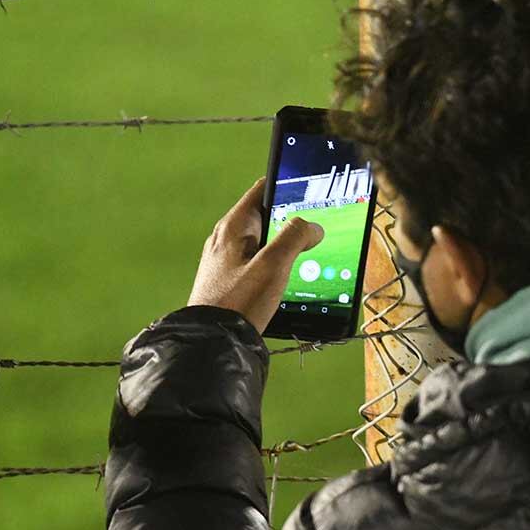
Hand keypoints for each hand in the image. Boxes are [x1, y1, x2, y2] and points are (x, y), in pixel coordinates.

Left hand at [187, 177, 324, 334]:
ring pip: (265, 243)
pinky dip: (277, 266)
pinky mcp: (232, 281)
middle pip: (267, 217)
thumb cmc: (237, 303)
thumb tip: (312, 226)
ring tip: (307, 258)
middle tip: (316, 231)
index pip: (263, 189)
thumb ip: (294, 237)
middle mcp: (228, 239)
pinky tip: (289, 280)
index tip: (310, 191)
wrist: (213, 343)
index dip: (288, 186)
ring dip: (286, 248)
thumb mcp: (273, 265)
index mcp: (234, 227)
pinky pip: (259, 263)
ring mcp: (228, 261)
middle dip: (292, 222)